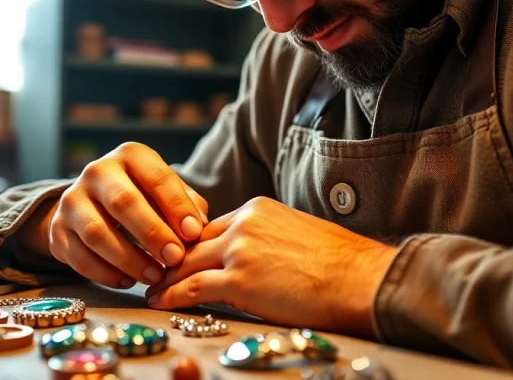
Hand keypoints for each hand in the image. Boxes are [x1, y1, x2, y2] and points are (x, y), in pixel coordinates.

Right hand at [48, 142, 208, 288]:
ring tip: (155, 276)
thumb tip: (198, 230)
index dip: (177, 207)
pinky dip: (105, 274)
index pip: (157, 177)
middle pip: (123, 202)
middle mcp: (97, 172)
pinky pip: (79, 257)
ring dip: (129, 259)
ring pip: (97, 233)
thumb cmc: (144, 197)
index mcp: (130, 156)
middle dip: (152, 233)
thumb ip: (188, 206)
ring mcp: (72, 200)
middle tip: (175, 258)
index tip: (194, 234)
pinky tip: (128, 282)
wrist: (92, 203)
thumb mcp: (166, 192)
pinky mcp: (57, 229)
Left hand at [144, 197, 397, 337]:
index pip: (212, 226)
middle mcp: (244, 224)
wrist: (362, 279)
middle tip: (153, 272)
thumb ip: (268, 240)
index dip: (191, 244)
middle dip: (170, 259)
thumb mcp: (298, 235)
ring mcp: (240, 251)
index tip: (177, 256)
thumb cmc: (342, 264)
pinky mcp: (240, 281)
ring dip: (164, 278)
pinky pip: (192, 288)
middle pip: (193, 242)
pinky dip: (171, 295)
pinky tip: (160, 301)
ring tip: (150, 290)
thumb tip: (256, 259)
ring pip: (186, 263)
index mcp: (258, 209)